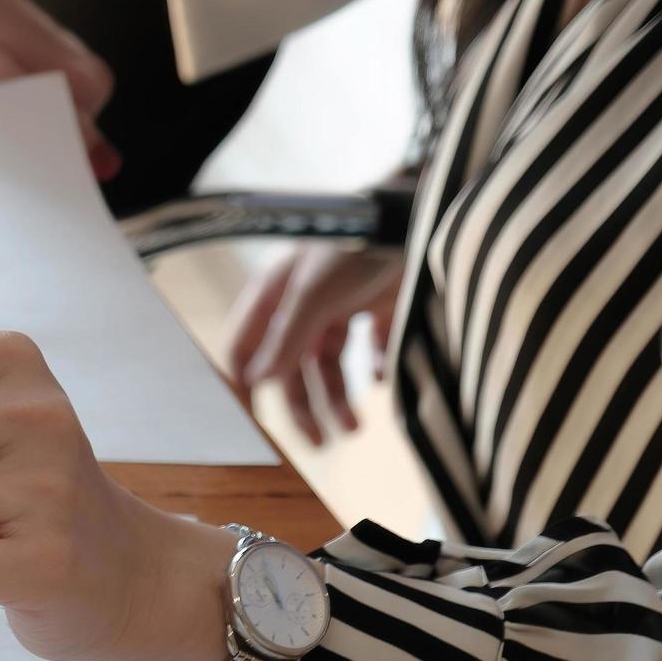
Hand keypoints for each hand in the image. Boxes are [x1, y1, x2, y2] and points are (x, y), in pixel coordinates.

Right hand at [225, 243, 404, 444]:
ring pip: (330, 364)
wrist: (416, 217)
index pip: (245, 348)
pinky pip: (369, 349)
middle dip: (303, 406)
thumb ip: (285, 338)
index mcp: (273, 297)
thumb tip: (257, 380)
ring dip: (339, 398)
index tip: (253, 425)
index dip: (245, 384)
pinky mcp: (377, 305)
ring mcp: (339, 305)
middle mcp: (300, 305)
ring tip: (355, 428)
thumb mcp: (312, 295)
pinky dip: (374, 368)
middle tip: (320, 443)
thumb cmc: (353, 245)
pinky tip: (380, 380)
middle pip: (290, 367)